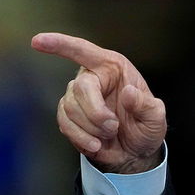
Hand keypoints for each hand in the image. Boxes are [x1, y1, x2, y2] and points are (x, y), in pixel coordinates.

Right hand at [31, 32, 166, 173]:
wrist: (135, 152)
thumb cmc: (146, 128)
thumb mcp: (156, 118)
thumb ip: (146, 105)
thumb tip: (129, 92)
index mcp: (113, 67)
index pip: (84, 51)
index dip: (61, 45)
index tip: (38, 41)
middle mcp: (92, 78)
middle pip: (79, 88)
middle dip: (95, 113)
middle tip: (113, 127)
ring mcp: (78, 97)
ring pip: (70, 108)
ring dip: (91, 127)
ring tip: (109, 135)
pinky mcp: (69, 115)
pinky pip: (65, 123)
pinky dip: (81, 137)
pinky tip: (96, 144)